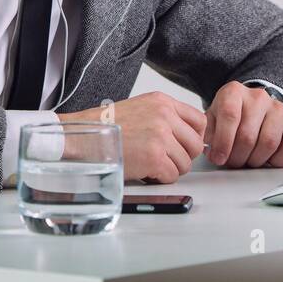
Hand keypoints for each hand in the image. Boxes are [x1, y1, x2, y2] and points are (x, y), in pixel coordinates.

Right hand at [58, 91, 205, 183]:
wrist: (83, 137)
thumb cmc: (106, 127)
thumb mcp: (140, 108)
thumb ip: (165, 118)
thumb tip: (187, 138)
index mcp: (162, 102)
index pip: (199, 121)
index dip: (193, 138)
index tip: (183, 146)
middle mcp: (165, 116)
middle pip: (195, 145)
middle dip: (182, 157)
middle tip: (164, 160)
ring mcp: (161, 136)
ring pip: (185, 163)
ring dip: (169, 169)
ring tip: (149, 165)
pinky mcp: (155, 157)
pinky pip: (172, 176)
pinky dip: (159, 179)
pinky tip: (144, 171)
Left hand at [204, 81, 282, 168]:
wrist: (256, 107)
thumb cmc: (232, 115)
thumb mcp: (213, 117)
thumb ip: (207, 132)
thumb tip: (206, 148)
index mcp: (234, 91)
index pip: (230, 116)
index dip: (223, 142)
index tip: (218, 158)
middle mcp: (258, 97)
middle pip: (248, 135)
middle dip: (237, 157)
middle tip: (232, 162)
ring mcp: (279, 109)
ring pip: (268, 143)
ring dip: (255, 160)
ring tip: (247, 160)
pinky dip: (276, 160)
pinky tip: (266, 158)